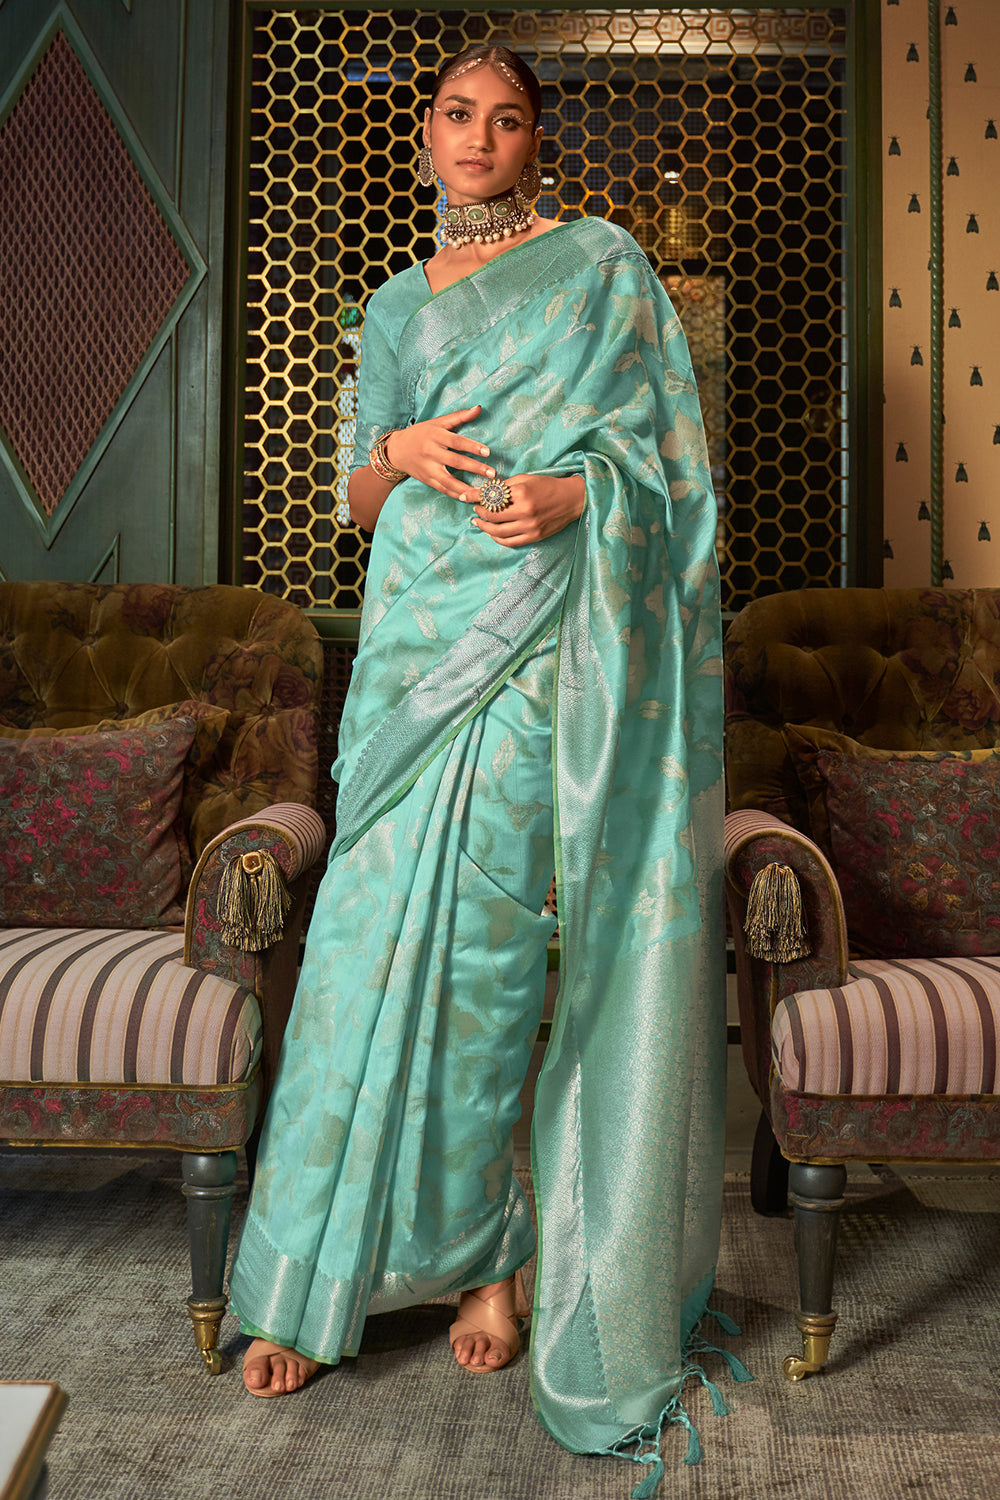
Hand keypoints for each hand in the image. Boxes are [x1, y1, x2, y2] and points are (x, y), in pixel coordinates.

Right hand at [386, 406, 495, 500]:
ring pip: (449, 481)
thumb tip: (479, 408)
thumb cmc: (421, 433)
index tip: (487, 452)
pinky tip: (468, 497)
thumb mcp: (437, 422)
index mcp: (435, 436)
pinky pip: (442, 489)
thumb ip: (459, 416)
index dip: (472, 446)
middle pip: (455, 462)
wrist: (397, 450)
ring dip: (466, 488)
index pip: (456, 442)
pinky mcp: (426, 480)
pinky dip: (455, 494)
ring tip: (482, 492)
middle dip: (475, 468)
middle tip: (492, 473)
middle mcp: (431, 453)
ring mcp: (428, 468)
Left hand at [459, 473, 584, 547]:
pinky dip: (497, 538)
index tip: (464, 497)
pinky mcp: (534, 536)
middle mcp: (525, 511)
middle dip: (479, 512)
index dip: (474, 497)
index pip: (491, 498)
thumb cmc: (548, 485)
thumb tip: (484, 491)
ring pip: (498, 532)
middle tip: (475, 508)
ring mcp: (530, 526)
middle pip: (491, 516)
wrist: (572, 499)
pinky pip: (510, 542)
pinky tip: (492, 533)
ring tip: (479, 522)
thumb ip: (505, 486)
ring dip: (485, 528)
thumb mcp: (526, 479)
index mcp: (522, 493)